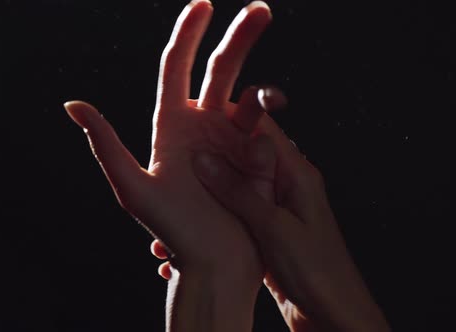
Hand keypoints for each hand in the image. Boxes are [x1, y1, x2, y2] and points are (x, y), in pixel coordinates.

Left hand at [65, 0, 272, 281]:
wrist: (215, 264)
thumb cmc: (172, 230)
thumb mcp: (133, 187)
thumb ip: (105, 143)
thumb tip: (72, 104)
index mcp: (171, 125)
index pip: (177, 67)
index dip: (188, 33)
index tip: (203, 4)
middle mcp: (202, 126)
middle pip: (220, 70)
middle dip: (239, 38)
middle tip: (261, 9)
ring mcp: (232, 140)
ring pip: (248, 95)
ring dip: (263, 87)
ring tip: (272, 100)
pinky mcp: (257, 156)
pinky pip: (265, 129)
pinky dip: (267, 127)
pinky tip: (262, 146)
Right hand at [188, 113, 391, 331]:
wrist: (333, 315)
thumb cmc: (316, 272)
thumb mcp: (273, 227)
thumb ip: (238, 192)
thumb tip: (204, 159)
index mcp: (299, 175)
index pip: (264, 132)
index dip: (233, 118)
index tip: (198, 113)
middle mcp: (288, 187)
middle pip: (246, 157)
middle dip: (215, 153)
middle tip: (180, 152)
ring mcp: (277, 210)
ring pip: (239, 185)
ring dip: (213, 186)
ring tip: (181, 186)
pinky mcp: (268, 231)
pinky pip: (239, 211)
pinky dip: (218, 212)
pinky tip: (197, 220)